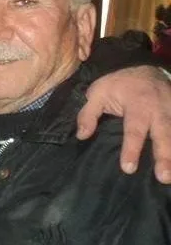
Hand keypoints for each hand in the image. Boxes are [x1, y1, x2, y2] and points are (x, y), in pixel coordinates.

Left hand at [77, 65, 170, 182]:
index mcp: (138, 105)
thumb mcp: (97, 92)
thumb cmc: (118, 83)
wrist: (142, 66)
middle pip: (163, 135)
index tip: (129, 168)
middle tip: (163, 177)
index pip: (134, 130)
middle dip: (165, 156)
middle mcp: (160, 110)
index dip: (132, 149)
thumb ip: (88, 114)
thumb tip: (82, 135)